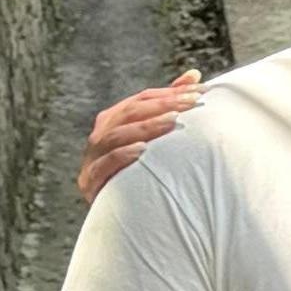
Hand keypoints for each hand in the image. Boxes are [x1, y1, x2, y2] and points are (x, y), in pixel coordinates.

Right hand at [76, 71, 203, 202]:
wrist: (122, 216)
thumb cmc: (143, 171)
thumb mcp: (157, 138)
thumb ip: (170, 106)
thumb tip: (194, 74)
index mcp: (114, 120)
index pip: (141, 100)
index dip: (170, 93)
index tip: (201, 92)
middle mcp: (101, 134)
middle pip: (129, 113)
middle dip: (161, 106)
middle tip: (191, 104)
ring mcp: (92, 158)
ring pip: (115, 135)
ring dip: (145, 127)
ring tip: (172, 121)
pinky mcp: (90, 181)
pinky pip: (103, 165)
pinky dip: (121, 156)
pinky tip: (142, 151)